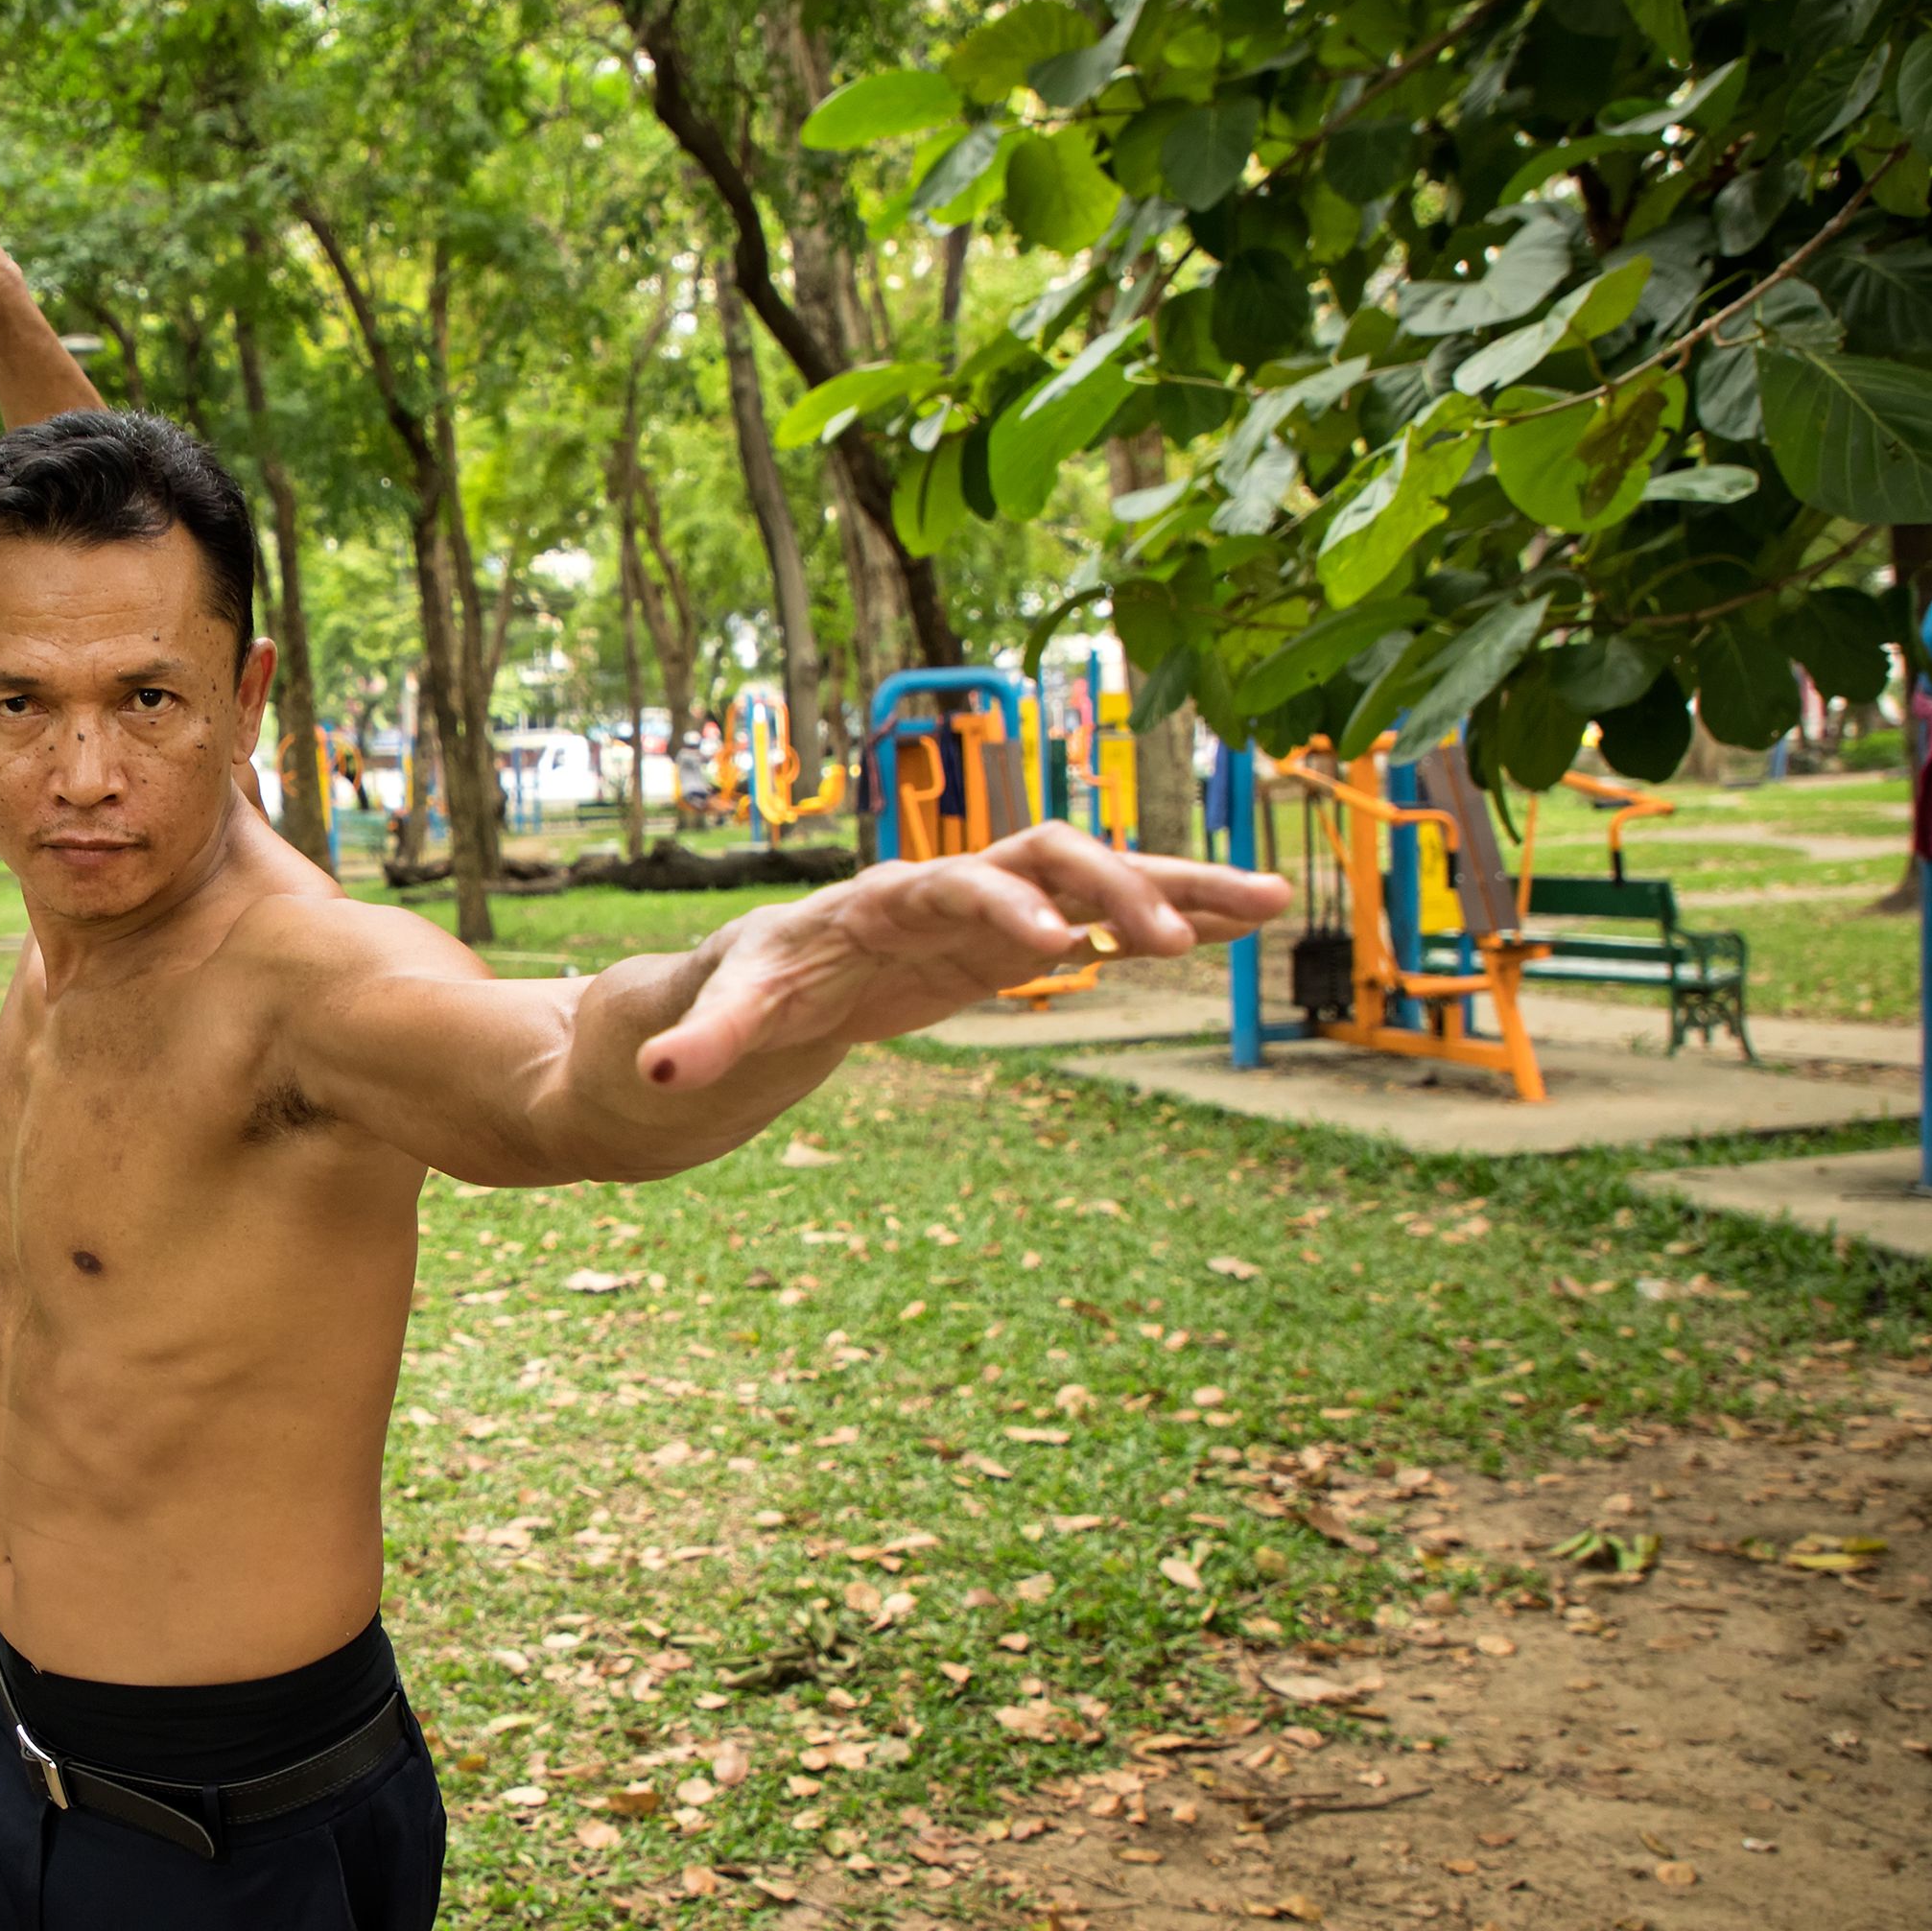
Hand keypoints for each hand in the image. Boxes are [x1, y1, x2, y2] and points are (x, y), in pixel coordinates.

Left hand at [636, 824, 1290, 1091]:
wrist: (723, 999)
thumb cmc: (707, 1006)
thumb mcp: (691, 1025)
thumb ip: (696, 1041)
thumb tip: (663, 1073)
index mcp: (863, 906)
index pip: (942, 884)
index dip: (995, 907)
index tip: (1051, 948)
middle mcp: (931, 893)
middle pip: (1036, 857)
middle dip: (1106, 890)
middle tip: (1177, 944)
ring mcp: (978, 913)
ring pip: (1087, 877)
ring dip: (1171, 887)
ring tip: (1269, 900)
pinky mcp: (1005, 944)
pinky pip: (1098, 920)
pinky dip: (1164, 918)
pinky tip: (1243, 927)